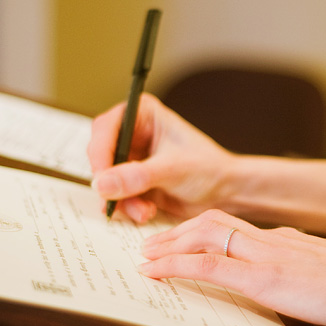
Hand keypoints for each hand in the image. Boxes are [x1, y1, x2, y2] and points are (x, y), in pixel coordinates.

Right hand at [88, 94, 233, 222]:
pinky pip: (114, 195)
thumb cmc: (208, 169)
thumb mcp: (172, 169)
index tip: (101, 177)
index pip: (106, 128)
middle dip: (109, 181)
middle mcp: (133, 134)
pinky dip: (126, 207)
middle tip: (115, 199)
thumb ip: (136, 176)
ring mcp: (130, 159)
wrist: (225, 193)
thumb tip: (102, 183)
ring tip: (143, 210)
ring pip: (104, 179)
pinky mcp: (131, 181)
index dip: (100, 152)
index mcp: (143, 114)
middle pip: (99, 154)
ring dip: (119, 199)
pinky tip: (146, 211)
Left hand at [139, 209, 325, 325]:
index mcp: (286, 240)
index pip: (234, 227)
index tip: (185, 240)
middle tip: (153, 243)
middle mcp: (271, 238)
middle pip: (212, 221)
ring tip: (147, 255)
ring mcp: (264, 254)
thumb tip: (292, 292)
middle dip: (178, 231)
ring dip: (170, 243)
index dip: (203, 232)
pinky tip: (155, 271)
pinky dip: (175, 264)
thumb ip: (302, 279)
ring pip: (203, 234)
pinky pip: (206, 265)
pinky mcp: (261, 277)